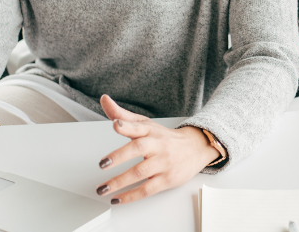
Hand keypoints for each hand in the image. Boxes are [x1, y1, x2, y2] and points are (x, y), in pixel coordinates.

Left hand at [95, 95, 219, 204]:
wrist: (195, 148)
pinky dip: (131, 195)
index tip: (115, 124)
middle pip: (138, 148)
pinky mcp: (167, 179)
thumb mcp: (146, 123)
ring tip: (103, 189)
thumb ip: (123, 115)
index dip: (126, 125)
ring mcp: (163, 163)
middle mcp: (157, 145)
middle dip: (119, 156)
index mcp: (150, 131)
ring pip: (140, 172)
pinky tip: (117, 198)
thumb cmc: (165, 138)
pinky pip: (147, 189)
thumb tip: (105, 100)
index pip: (138, 125)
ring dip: (120, 181)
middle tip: (102, 164)